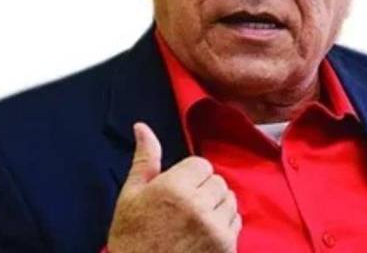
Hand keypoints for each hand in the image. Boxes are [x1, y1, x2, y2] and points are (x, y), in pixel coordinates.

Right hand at [107, 123, 240, 252]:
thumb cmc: (131, 240)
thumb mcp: (131, 197)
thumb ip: (144, 160)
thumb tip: (142, 127)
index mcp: (174, 188)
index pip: (201, 165)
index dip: (189, 177)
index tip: (176, 193)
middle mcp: (198, 205)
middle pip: (217, 181)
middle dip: (204, 191)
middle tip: (184, 210)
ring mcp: (215, 228)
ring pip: (229, 200)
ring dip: (216, 207)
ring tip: (194, 224)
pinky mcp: (226, 248)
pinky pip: (236, 222)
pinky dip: (224, 227)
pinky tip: (203, 237)